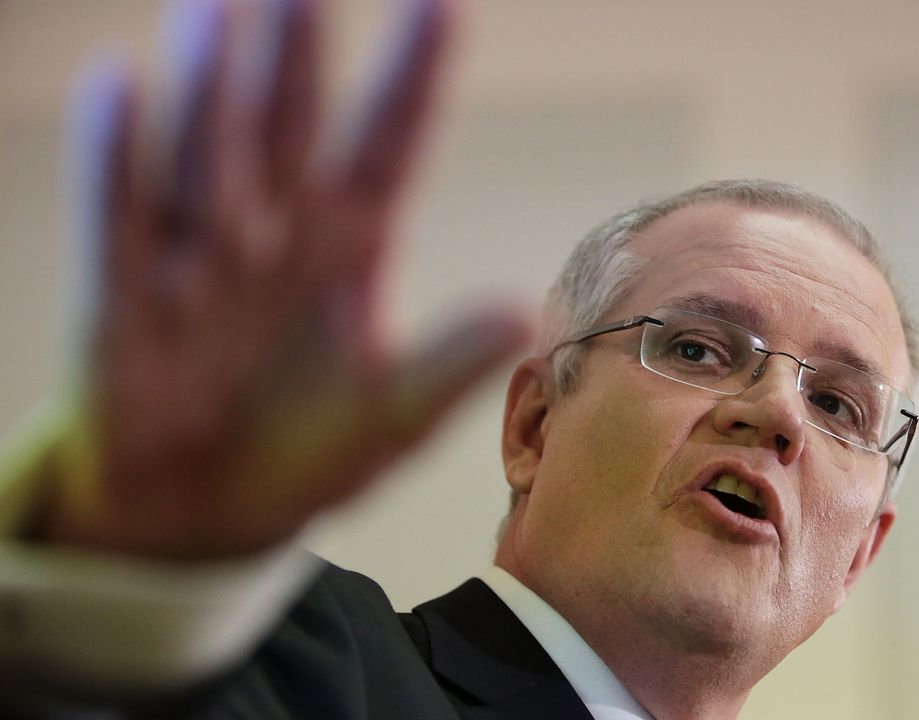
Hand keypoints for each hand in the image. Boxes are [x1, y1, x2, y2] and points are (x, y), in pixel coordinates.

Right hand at [23, 0, 530, 559]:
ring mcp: (198, 255)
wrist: (207, 509)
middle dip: (301, 56)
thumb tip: (521, 310)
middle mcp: (276, 228)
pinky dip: (118, 161)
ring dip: (216, 91)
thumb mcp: (390, 414)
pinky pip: (120, 221)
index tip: (443, 5)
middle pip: (292, 126)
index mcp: (351, 243)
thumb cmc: (308, 450)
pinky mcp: (125, 297)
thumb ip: (447, 365)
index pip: (389, 144)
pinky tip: (124, 86)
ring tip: (223, 11)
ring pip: (208, 154)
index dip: (414, 78)